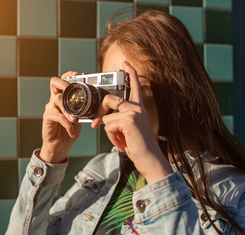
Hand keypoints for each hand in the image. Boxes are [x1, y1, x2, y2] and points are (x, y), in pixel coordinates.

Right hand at [40, 71, 81, 163]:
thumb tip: (98, 104)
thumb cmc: (69, 131)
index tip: (77, 75)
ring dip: (69, 109)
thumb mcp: (79, 118)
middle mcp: (54, 101)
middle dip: (64, 84)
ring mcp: (50, 108)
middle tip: (72, 92)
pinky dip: (67, 124)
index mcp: (62, 98)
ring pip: (58, 100)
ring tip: (75, 119)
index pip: (61, 81)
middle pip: (54, 83)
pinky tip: (72, 131)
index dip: (67, 76)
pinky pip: (58, 116)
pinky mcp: (47, 118)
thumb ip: (83, 110)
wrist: (59, 147)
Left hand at [91, 62, 172, 183]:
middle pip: (109, 99)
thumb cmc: (140, 148)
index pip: (135, 86)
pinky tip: (123, 144)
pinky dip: (112, 138)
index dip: (130, 73)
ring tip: (121, 142)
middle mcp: (138, 107)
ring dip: (110, 133)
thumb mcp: (129, 130)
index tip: (125, 63)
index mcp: (139, 109)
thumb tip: (103, 119)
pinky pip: (108, 126)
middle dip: (99, 113)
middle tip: (94, 125)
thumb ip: (120, 120)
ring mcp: (134, 112)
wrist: (150, 160)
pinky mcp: (129, 120)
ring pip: (107, 117)